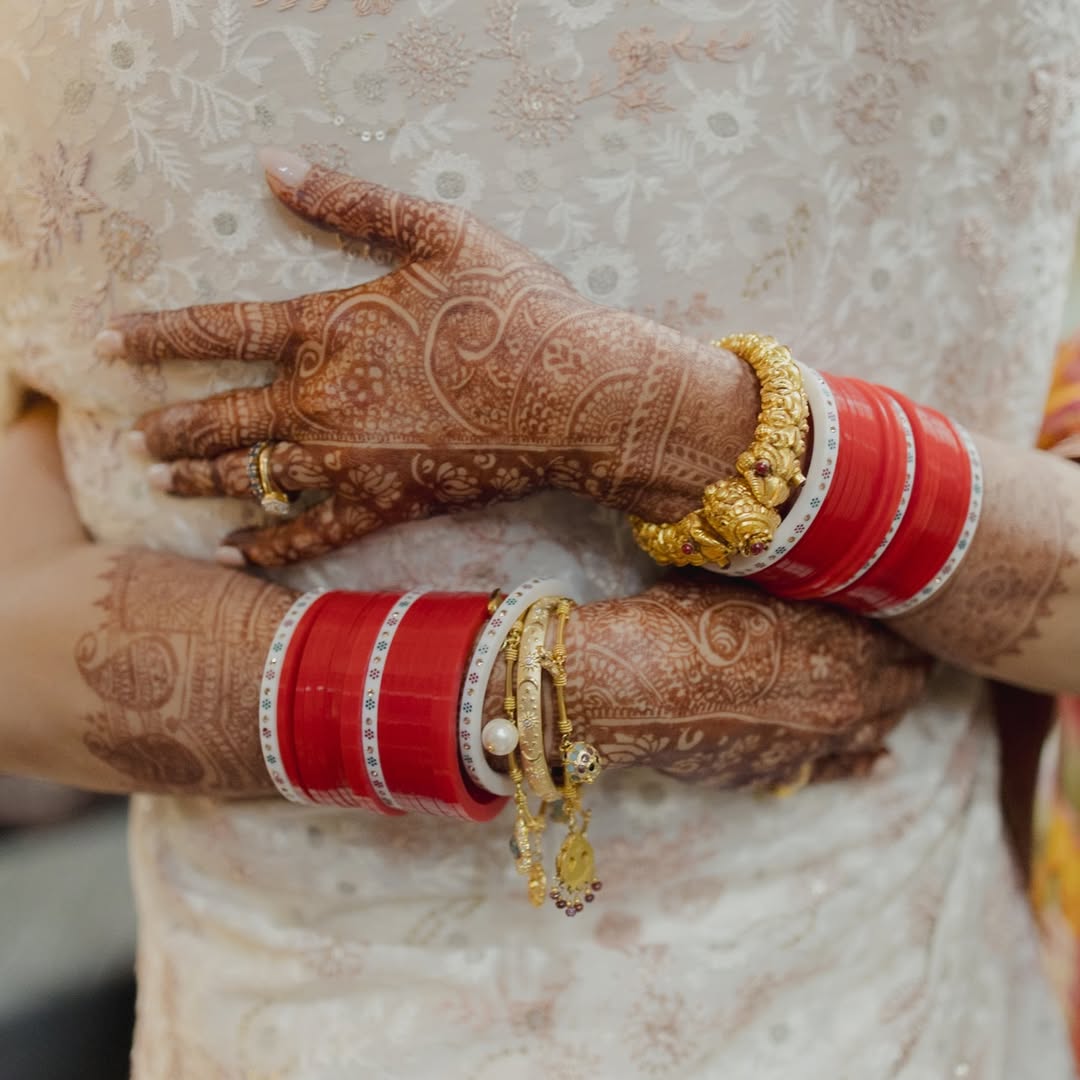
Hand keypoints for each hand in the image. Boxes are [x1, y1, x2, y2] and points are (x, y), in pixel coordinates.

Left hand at [102, 150, 755, 565]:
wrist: (574, 392)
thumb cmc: (514, 307)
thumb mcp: (437, 232)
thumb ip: (350, 202)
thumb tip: (273, 164)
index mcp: (329, 331)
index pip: (217, 331)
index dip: (155, 334)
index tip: (109, 340)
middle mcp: (323, 401)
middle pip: (222, 418)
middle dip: (171, 428)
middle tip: (134, 440)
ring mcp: (352, 461)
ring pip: (252, 477)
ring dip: (201, 481)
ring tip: (161, 484)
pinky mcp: (388, 503)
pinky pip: (312, 533)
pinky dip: (269, 545)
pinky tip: (235, 550)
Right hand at [563, 574, 930, 788]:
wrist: (644, 684)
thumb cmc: (691, 618)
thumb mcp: (751, 580)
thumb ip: (790, 583)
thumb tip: (797, 563)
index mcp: (850, 646)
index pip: (900, 637)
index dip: (904, 625)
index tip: (905, 615)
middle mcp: (847, 699)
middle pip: (900, 686)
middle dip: (908, 668)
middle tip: (914, 656)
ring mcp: (816, 742)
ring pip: (876, 728)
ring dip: (890, 711)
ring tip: (900, 698)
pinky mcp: (780, 771)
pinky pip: (840, 769)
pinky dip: (864, 763)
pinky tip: (881, 759)